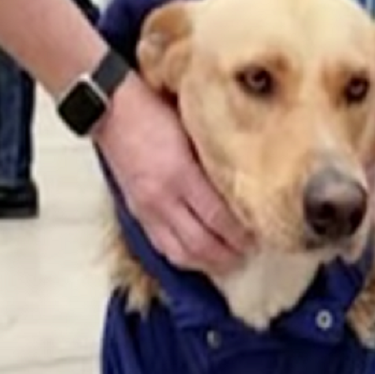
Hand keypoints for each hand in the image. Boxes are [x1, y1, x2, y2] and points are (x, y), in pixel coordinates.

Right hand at [94, 75, 252, 274]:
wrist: (112, 110)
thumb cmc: (154, 111)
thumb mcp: (193, 130)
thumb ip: (216, 158)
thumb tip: (246, 180)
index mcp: (180, 174)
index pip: (219, 218)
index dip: (242, 234)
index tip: (262, 235)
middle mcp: (162, 198)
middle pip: (202, 243)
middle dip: (230, 255)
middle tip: (251, 252)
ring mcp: (147, 209)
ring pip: (180, 253)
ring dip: (207, 263)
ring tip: (228, 261)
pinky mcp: (136, 212)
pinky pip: (161, 246)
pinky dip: (183, 256)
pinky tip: (197, 255)